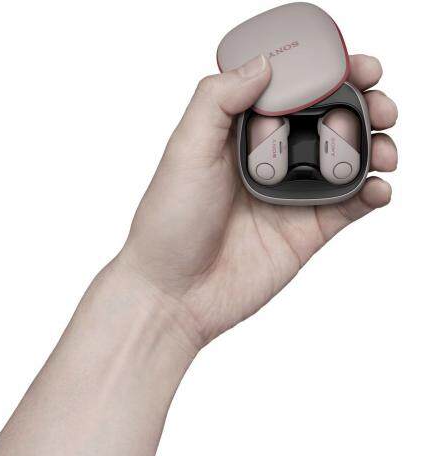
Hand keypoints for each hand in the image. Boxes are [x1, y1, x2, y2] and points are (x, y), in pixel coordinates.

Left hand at [117, 54, 396, 351]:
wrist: (173, 291)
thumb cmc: (170, 222)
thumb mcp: (185, 150)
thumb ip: (218, 100)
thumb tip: (263, 65)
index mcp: (240, 135)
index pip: (292, 92)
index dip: (325, 75)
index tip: (354, 67)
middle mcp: (268, 161)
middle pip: (327, 122)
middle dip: (361, 107)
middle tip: (379, 105)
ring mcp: (290, 195)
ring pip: (346, 161)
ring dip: (374, 147)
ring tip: (383, 150)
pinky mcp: (305, 231)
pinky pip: (349, 205)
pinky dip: (372, 192)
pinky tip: (377, 187)